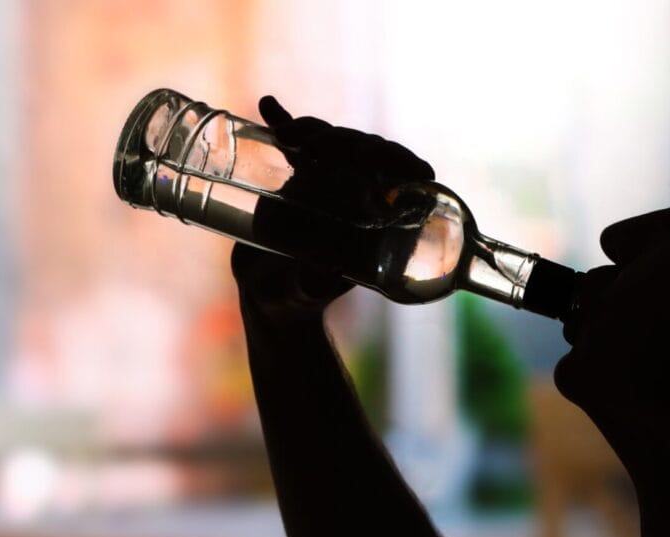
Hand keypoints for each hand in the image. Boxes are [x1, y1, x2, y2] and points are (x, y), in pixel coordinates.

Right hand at [233, 96, 435, 321]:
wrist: (270, 293)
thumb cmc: (298, 297)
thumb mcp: (308, 292)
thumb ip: (316, 283)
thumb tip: (322, 270)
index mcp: (375, 217)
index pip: (401, 178)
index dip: (398, 161)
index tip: (381, 157)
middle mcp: (357, 192)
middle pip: (365, 151)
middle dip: (346, 143)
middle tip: (317, 147)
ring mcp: (326, 180)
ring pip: (331, 141)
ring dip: (313, 130)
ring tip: (288, 134)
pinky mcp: (294, 175)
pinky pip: (294, 143)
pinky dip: (284, 122)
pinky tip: (269, 106)